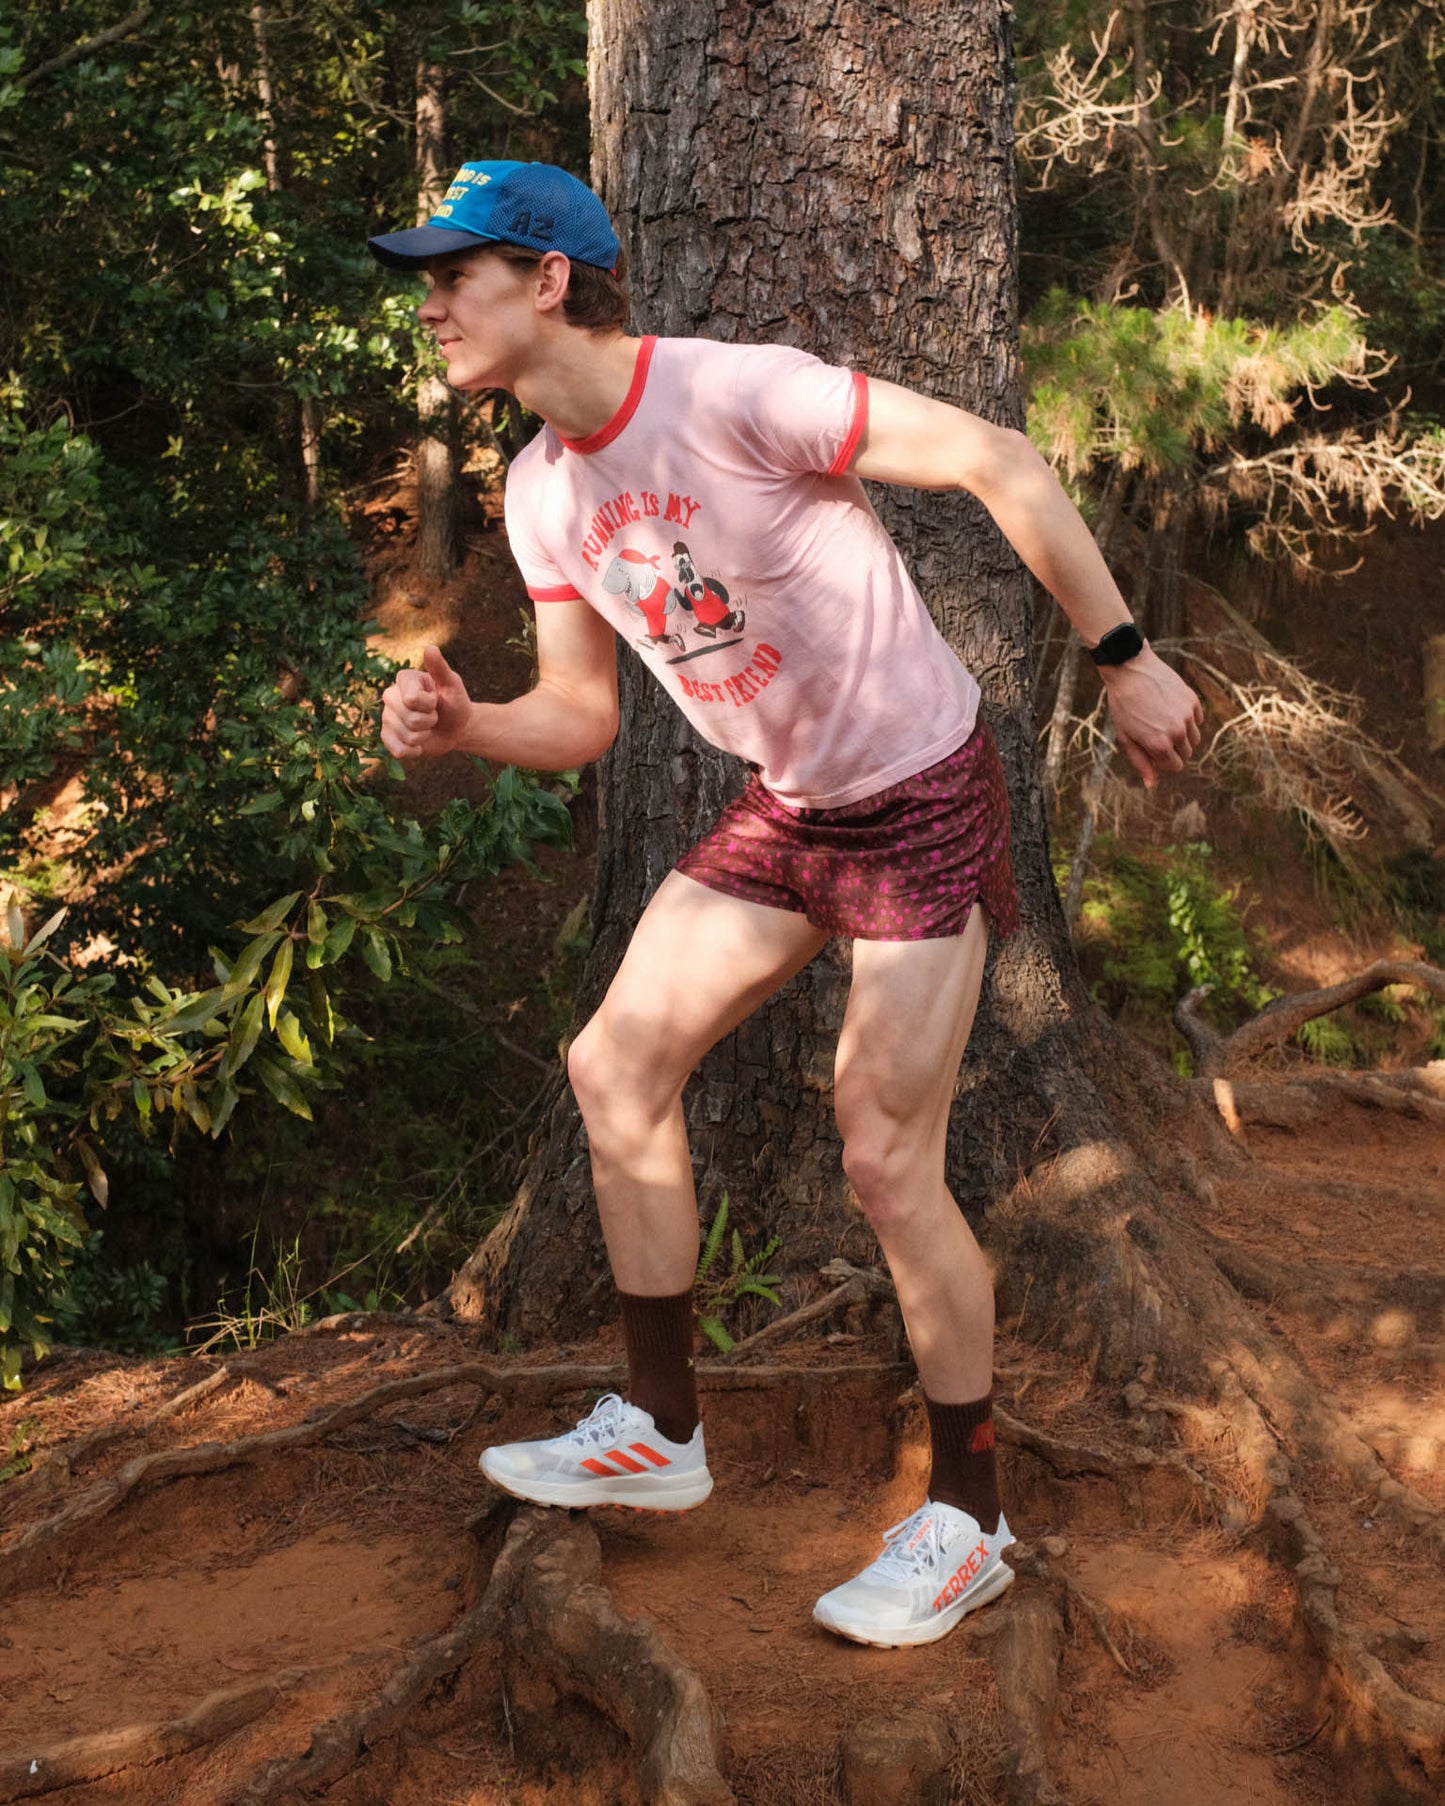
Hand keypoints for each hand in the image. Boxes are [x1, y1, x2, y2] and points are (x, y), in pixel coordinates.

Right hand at [380, 645, 472, 759]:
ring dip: (424, 736)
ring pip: (406, 736)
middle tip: (433, 715)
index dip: (429, 704)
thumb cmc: (455, 702)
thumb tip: (430, 648)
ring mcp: (387, 717)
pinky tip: (419, 744)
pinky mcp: (387, 738)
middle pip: (409, 719)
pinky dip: (414, 751)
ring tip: (427, 727)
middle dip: (429, 721)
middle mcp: (391, 696)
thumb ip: (440, 668)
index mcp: (404, 679)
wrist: (456, 728)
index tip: (436, 699)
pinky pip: (397, 751)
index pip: (412, 699)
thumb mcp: (453, 685)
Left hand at [1099, 644, 1203, 788]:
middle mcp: (1177, 732)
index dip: (1165, 762)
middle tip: (1156, 735)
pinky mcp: (1192, 700)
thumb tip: (1152, 785)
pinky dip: (1188, 719)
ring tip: (1164, 722)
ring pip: (1195, 738)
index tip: (1154, 752)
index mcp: (1159, 745)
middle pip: (1187, 754)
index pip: (1175, 767)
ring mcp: (1187, 715)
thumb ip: (1141, 762)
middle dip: (1174, 750)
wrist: (1130, 670)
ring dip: (1183, 736)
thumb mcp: (1126, 737)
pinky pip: (1198, 720)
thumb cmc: (1123, 706)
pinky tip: (1170, 709)